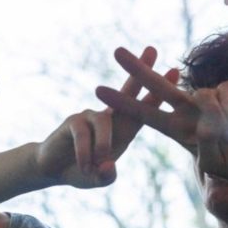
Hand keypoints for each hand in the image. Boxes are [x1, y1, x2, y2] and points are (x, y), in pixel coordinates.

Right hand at [34, 47, 175, 188]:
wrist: (52, 170)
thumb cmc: (81, 171)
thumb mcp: (99, 179)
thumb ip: (107, 177)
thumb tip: (107, 165)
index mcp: (124, 129)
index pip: (144, 108)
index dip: (158, 93)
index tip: (175, 71)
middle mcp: (109, 117)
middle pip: (128, 91)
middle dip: (141, 71)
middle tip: (152, 49)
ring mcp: (90, 116)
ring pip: (105, 124)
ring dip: (104, 146)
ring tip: (98, 165)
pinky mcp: (73, 121)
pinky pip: (84, 134)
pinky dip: (85, 153)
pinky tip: (84, 166)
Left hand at [96, 47, 227, 186]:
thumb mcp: (214, 161)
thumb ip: (205, 142)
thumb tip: (205, 120)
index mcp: (176, 129)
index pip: (144, 114)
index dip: (122, 103)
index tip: (98, 92)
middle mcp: (188, 110)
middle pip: (159, 86)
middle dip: (138, 69)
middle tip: (116, 52)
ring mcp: (208, 98)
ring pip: (203, 98)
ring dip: (222, 123)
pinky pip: (226, 96)